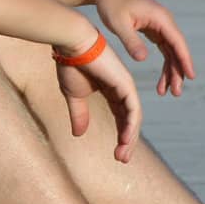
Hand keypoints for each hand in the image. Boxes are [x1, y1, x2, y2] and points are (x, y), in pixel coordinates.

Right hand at [56, 38, 141, 162]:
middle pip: (129, 120)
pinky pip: (133, 111)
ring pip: (133, 118)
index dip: (120, 135)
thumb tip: (79, 134)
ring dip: (129, 138)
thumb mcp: (74, 95)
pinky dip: (131, 126)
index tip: (117, 154)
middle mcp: (123, 90)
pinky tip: (126, 139)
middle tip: (122, 158)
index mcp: (111, 91)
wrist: (72, 45)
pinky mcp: (127, 85)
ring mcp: (127, 88)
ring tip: (123, 154)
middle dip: (126, 141)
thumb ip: (79, 113)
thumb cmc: (71, 64)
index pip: (120, 117)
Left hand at [93, 0, 195, 95]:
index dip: (184, 60)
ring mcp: (160, 26)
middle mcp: (164, 22)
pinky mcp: (153, 29)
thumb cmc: (111, 2)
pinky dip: (164, 64)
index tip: (190, 76)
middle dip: (178, 72)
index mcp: (160, 18)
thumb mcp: (118, 23)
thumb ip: (131, 41)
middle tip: (176, 92)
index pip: (177, 42)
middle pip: (177, 50)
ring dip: (171, 71)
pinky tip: (162, 79)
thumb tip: (143, 59)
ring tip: (167, 92)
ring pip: (171, 52)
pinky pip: (163, 49)